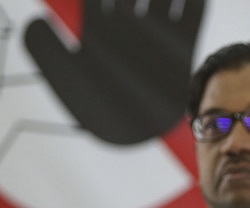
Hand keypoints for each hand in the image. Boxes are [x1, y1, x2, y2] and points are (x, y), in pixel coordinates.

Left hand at [24, 0, 205, 143]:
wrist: (135, 134)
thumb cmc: (98, 110)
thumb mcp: (65, 79)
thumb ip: (46, 50)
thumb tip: (37, 21)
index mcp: (100, 29)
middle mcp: (130, 29)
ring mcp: (156, 37)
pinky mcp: (181, 49)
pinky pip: (192, 19)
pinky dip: (194, 4)